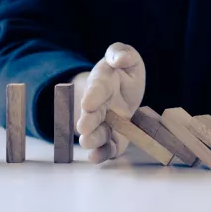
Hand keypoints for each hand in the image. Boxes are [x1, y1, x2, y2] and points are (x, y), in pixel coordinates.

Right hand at [75, 43, 145, 163]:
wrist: (122, 91)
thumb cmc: (123, 73)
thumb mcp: (127, 58)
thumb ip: (121, 53)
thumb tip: (119, 58)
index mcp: (102, 83)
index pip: (98, 88)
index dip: (93, 95)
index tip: (88, 102)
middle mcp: (100, 105)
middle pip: (93, 114)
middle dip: (88, 121)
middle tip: (83, 127)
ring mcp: (105, 123)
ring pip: (97, 132)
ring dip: (93, 139)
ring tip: (87, 143)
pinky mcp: (114, 137)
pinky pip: (107, 147)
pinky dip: (102, 153)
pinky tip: (96, 158)